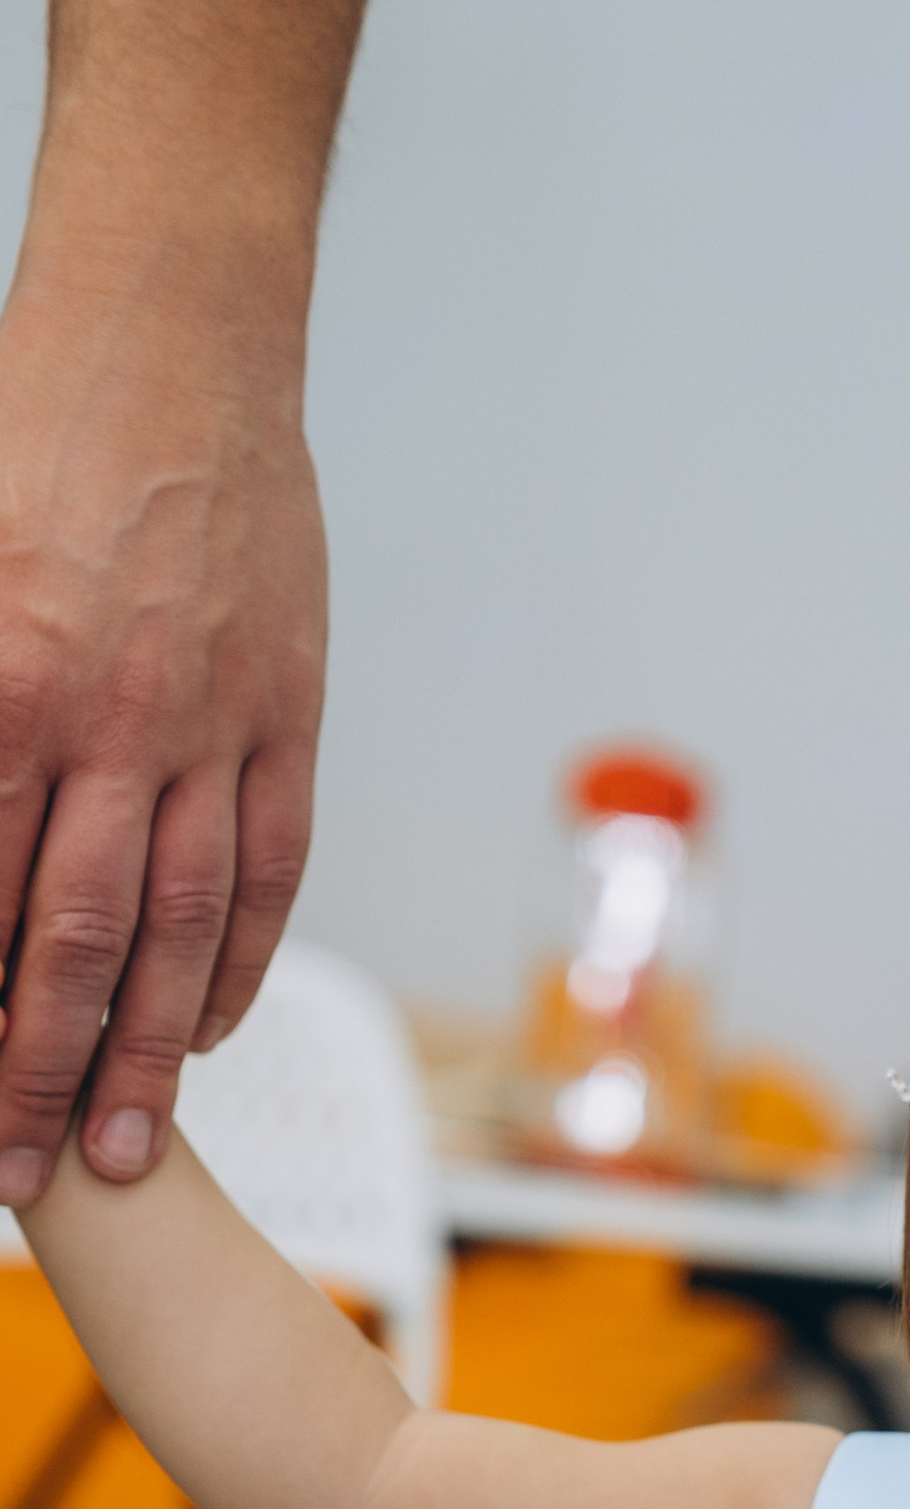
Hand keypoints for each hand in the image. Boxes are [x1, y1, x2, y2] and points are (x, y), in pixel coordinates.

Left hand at [0, 263, 324, 1207]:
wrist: (173, 334)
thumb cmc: (29, 432)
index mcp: (4, 682)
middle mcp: (110, 722)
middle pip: (70, 943)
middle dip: (43, 1075)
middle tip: (22, 1174)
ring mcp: (210, 723)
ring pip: (178, 925)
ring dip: (150, 1051)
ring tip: (130, 1146)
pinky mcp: (284, 710)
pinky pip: (267, 864)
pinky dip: (240, 956)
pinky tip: (211, 1025)